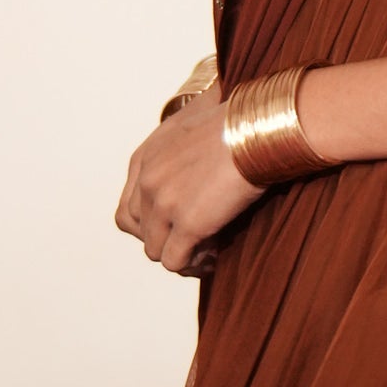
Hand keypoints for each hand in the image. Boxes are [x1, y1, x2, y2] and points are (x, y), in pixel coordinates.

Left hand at [115, 92, 259, 277]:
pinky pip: (176, 262)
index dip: (153, 223)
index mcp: (143, 160)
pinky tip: (215, 255)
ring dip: (182, 255)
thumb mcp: (189, 123)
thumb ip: (177, 146)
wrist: (257, 128)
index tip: (180, 224)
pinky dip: (194, 265)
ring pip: (155, 251)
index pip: (129, 209)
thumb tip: (195, 143)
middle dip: (166, 240)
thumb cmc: (236, 121)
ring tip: (209, 250)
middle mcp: (146, 182)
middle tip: (196, 241)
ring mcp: (164, 205)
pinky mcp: (188, 225)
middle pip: (140, 232)